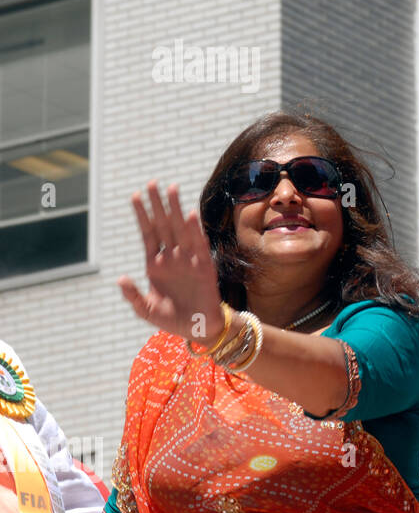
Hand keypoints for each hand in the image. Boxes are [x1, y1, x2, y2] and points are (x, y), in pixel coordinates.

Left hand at [118, 182, 224, 345]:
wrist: (199, 329)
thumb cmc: (172, 319)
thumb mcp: (146, 310)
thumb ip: (133, 296)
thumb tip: (121, 278)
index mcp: (155, 264)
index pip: (148, 234)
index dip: (142, 215)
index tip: (135, 196)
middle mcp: (172, 257)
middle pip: (163, 225)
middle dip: (157, 204)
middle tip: (152, 183)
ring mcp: (188, 260)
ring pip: (180, 229)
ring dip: (175, 209)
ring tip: (171, 189)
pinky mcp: (204, 266)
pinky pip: (198, 244)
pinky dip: (193, 230)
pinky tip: (188, 215)